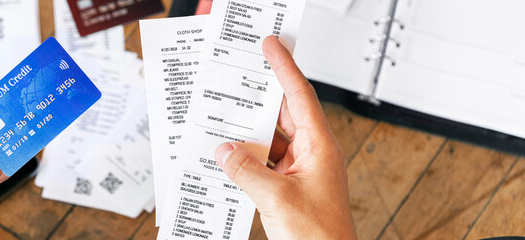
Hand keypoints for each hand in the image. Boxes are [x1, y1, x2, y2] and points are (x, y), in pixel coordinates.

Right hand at [214, 36, 356, 238]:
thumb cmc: (319, 235)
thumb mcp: (276, 197)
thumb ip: (246, 170)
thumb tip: (225, 151)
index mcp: (320, 147)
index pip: (300, 96)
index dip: (284, 68)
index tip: (271, 46)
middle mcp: (312, 154)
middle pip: (285, 114)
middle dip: (263, 96)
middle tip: (244, 74)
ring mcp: (301, 171)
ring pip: (271, 141)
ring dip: (250, 134)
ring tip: (225, 120)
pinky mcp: (290, 187)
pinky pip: (265, 163)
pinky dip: (248, 159)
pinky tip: (229, 157)